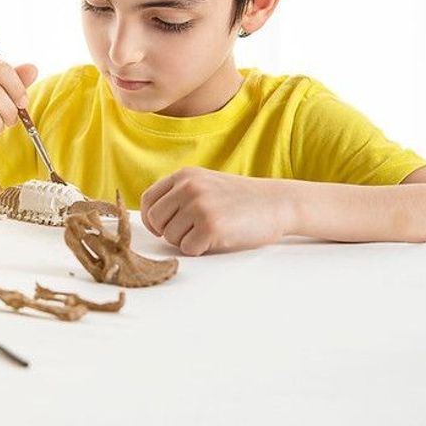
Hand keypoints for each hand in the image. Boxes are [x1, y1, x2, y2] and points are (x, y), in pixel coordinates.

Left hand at [140, 167, 292, 255]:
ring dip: (187, 241)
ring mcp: (199, 206)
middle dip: (169, 232)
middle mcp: (188, 187)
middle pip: (156, 221)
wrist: (276, 203)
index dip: (151, 219)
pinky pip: (188, 249)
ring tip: (210, 231)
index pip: (148, 200)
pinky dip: (201, 250)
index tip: (162, 228)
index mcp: (185, 175)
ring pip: (171, 237)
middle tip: (192, 232)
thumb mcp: (206, 184)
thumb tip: (150, 219)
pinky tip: (219, 238)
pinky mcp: (210, 226)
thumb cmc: (240, 200)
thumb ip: (179, 194)